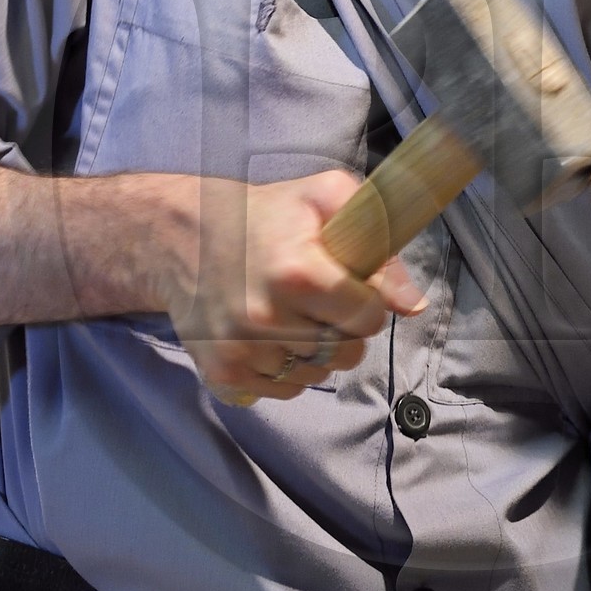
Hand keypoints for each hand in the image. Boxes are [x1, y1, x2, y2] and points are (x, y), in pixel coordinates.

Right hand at [156, 171, 423, 402]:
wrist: (177, 237)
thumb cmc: (263, 215)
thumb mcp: (325, 199)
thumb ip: (379, 247)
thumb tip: (413, 307)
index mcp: (298, 273)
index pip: (368, 319)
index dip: (365, 303)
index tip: (347, 287)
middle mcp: (266, 318)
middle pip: (345, 355)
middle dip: (342, 330)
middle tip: (316, 302)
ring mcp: (240, 350)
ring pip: (315, 377)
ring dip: (313, 353)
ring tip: (288, 316)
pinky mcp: (222, 373)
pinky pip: (282, 392)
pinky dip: (284, 371)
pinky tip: (267, 336)